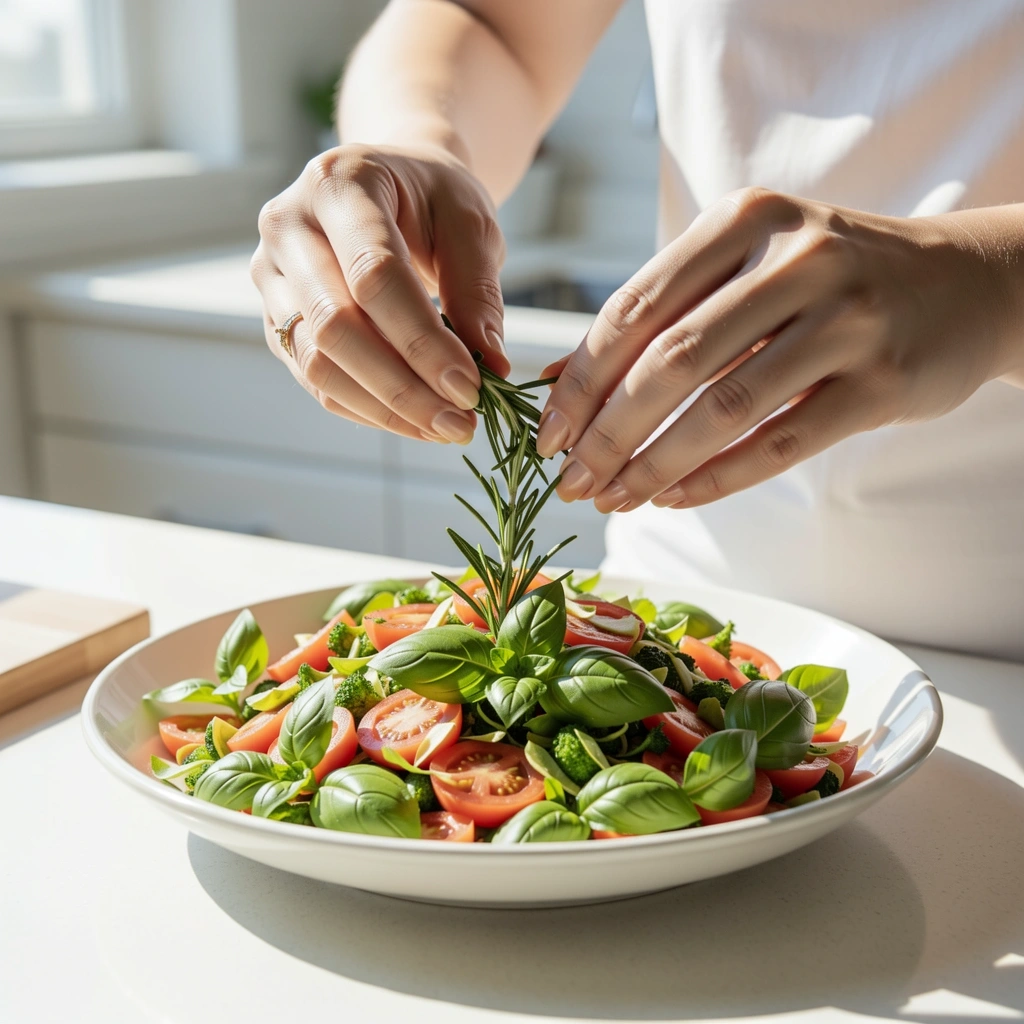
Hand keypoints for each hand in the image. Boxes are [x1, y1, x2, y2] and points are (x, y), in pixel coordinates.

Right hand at [250, 143, 509, 444]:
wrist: (390, 185)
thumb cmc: (433, 199)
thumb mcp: (470, 224)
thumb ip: (477, 291)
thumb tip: (490, 368)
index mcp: (340, 184)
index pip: (374, 276)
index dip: (422, 341)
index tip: (472, 387)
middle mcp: (288, 226)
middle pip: (335, 325)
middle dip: (404, 387)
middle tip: (461, 422)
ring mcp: (272, 275)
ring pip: (317, 363)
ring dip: (385, 408)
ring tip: (443, 428)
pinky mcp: (275, 316)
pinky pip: (314, 378)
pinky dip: (367, 408)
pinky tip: (414, 421)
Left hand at [536, 188, 1023, 510]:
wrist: (964, 282)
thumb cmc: (829, 276)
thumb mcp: (748, 265)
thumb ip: (662, 314)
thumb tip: (557, 381)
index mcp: (748, 219)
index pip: (638, 306)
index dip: (581, 378)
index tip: (546, 433)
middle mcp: (800, 259)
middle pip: (673, 361)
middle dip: (608, 432)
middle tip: (571, 480)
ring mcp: (848, 319)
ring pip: (724, 409)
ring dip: (654, 465)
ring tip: (614, 498)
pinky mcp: (882, 383)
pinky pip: (780, 445)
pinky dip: (716, 479)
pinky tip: (673, 499)